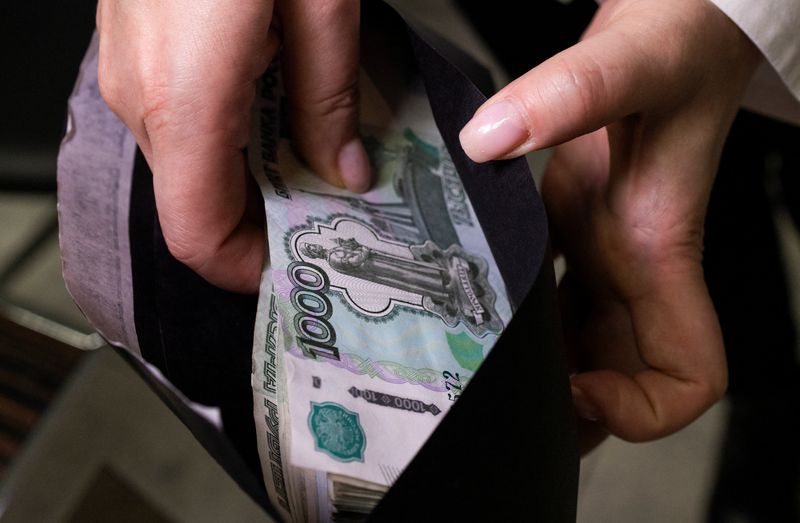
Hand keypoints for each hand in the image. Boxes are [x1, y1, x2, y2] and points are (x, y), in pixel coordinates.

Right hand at [96, 0, 368, 293]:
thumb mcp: (320, 0)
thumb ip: (329, 95)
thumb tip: (344, 171)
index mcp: (183, 95)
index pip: (198, 233)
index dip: (248, 267)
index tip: (299, 269)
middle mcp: (141, 90)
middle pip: (197, 203)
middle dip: (266, 221)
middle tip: (330, 215)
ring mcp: (130, 65)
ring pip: (188, 161)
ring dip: (250, 176)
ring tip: (315, 161)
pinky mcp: (137, 43)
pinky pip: (177, 118)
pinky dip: (227, 135)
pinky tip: (278, 109)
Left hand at [459, 0, 759, 447]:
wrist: (674, 19)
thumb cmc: (682, 40)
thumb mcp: (635, 59)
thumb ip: (572, 92)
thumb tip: (490, 139)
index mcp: (658, 250)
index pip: (689, 377)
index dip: (644, 409)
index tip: (578, 390)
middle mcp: (632, 264)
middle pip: (618, 377)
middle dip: (570, 408)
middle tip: (498, 402)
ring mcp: (603, 249)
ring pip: (579, 343)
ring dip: (538, 370)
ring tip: (471, 371)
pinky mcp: (574, 226)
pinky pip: (549, 295)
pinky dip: (518, 315)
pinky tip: (468, 306)